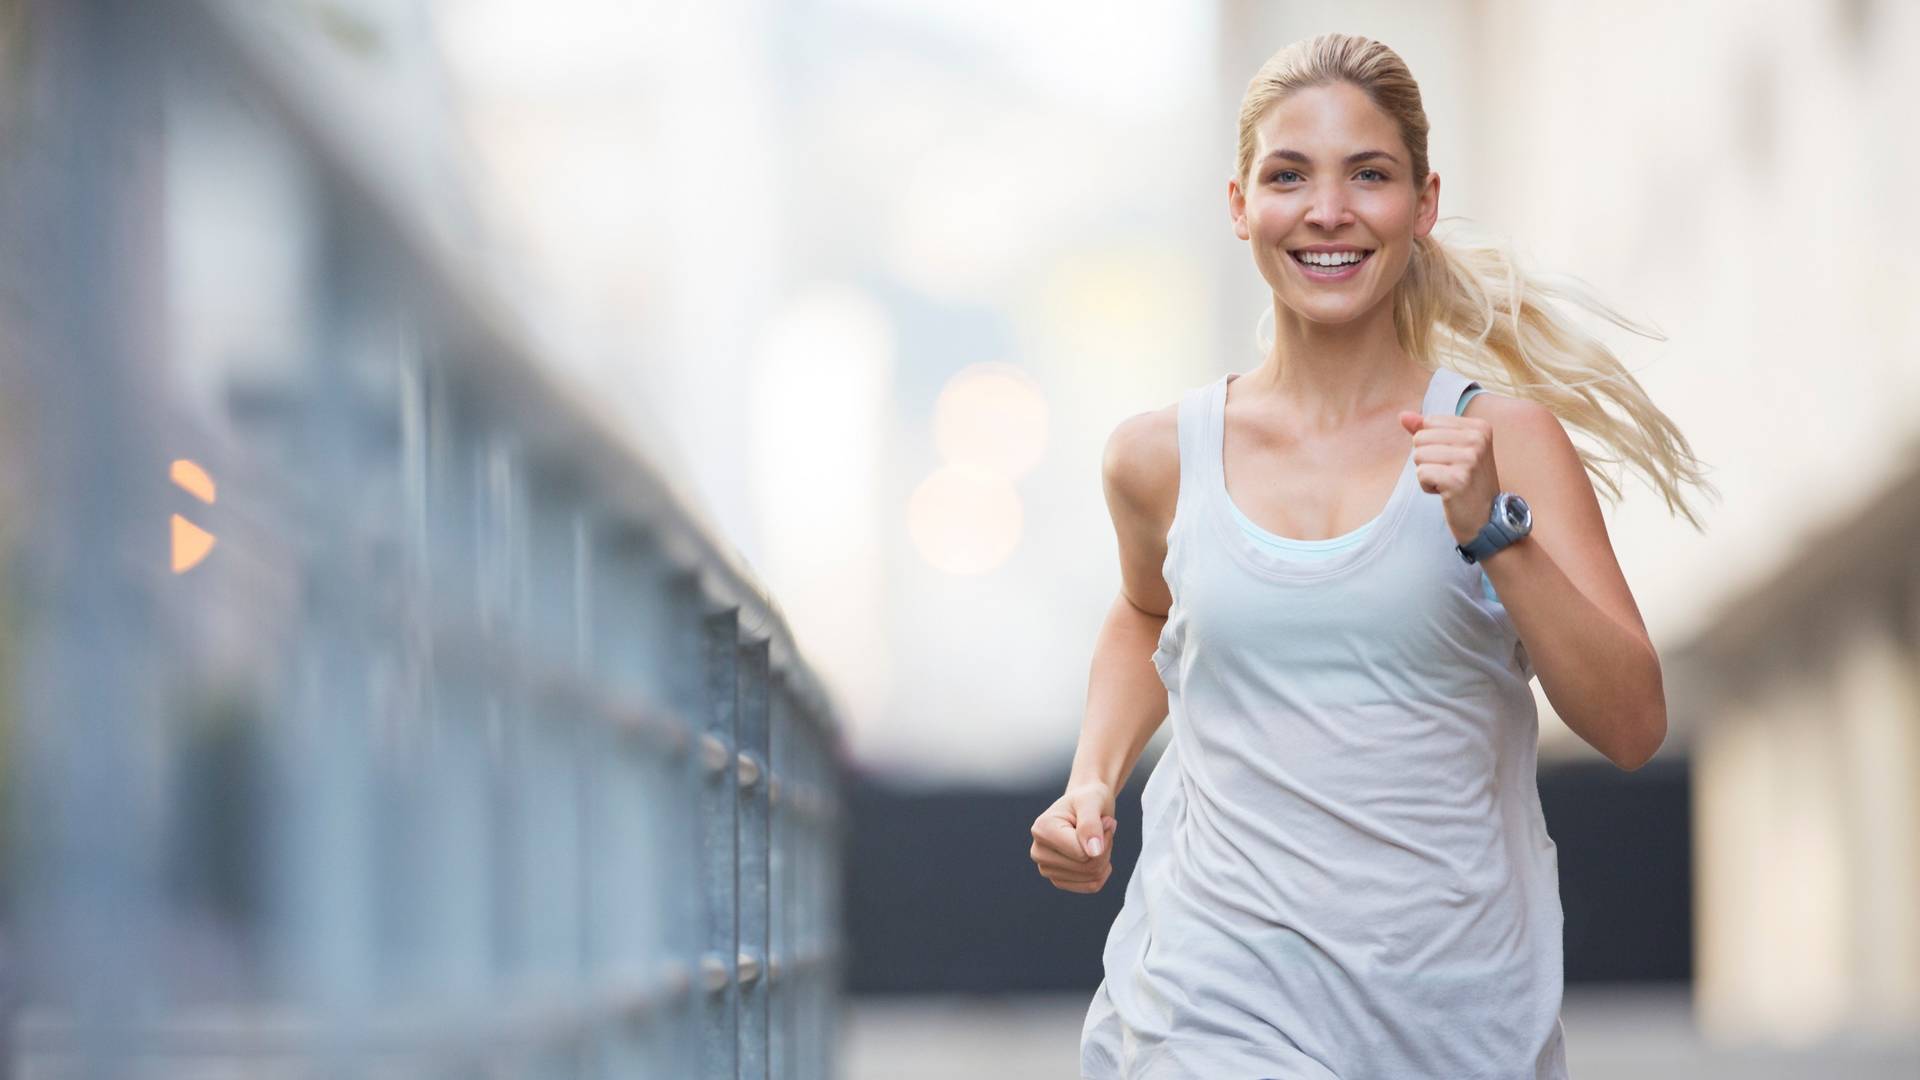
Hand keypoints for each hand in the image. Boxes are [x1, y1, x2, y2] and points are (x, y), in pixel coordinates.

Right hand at [1030, 782, 1118, 893]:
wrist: (1086, 805)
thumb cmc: (1089, 799)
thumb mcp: (1092, 801)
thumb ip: (1091, 825)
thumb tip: (1093, 852)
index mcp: (1041, 830)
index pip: (1081, 854)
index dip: (1102, 839)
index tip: (1103, 821)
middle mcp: (1039, 851)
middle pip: (1087, 867)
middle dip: (1105, 848)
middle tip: (1104, 828)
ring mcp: (1047, 868)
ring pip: (1091, 878)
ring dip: (1104, 858)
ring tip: (1099, 838)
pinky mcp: (1058, 879)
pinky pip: (1091, 886)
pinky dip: (1102, 871)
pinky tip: (1097, 853)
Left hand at [1399, 409, 1500, 545]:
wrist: (1486, 518)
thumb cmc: (1467, 483)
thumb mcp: (1453, 450)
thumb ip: (1428, 430)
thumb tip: (1403, 415)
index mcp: (1479, 427)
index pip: (1429, 422)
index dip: (1433, 444)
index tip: (1454, 460)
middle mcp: (1477, 439)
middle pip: (1421, 438)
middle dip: (1427, 459)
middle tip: (1450, 474)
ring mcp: (1469, 459)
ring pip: (1418, 455)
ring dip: (1427, 473)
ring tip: (1448, 483)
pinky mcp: (1458, 479)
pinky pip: (1421, 474)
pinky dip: (1427, 486)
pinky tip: (1445, 492)